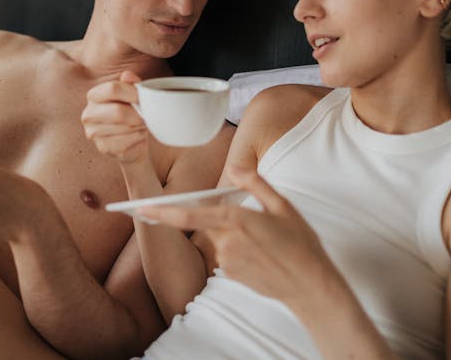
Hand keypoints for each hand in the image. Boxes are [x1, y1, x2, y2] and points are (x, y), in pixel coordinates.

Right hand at [82, 71, 149, 163]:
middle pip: (118, 112)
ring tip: (140, 124)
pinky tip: (137, 135)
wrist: (132, 142)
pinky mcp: (103, 148)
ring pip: (125, 128)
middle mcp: (89, 114)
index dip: (133, 93)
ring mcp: (93, 133)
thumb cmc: (131, 113)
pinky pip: (127, 141)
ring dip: (139, 126)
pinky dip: (138, 138)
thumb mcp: (132, 95)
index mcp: (94, 96)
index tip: (144, 98)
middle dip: (138, 114)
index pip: (112, 89)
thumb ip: (131, 84)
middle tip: (147, 115)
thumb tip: (128, 75)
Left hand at [137, 165, 337, 306]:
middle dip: (217, 220)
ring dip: (232, 236)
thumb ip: (255, 183)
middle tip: (245, 225)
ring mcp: (227, 260)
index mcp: (236, 219)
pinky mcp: (231, 275)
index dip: (161, 212)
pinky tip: (262, 255)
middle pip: (205, 224)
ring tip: (265, 242)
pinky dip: (237, 251)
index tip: (140, 208)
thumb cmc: (300, 243)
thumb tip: (234, 165)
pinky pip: (225, 256)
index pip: (189, 215)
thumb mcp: (283, 206)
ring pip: (217, 240)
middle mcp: (227, 241)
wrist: (310, 285)